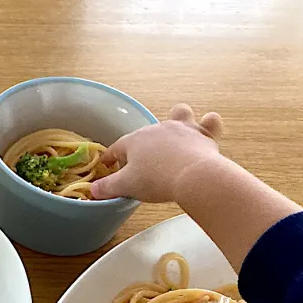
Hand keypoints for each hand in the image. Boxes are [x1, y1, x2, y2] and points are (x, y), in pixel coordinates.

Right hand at [91, 104, 225, 202]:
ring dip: (178, 119)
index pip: (117, 147)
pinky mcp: (204, 135)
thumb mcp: (125, 186)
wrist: (193, 177)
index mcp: (135, 140)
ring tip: (176, 131)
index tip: (107, 165)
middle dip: (142, 144)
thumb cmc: (155, 180)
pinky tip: (206, 127)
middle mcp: (158, 128)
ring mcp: (182, 128)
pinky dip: (208, 124)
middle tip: (141, 162)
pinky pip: (209, 122)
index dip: (111, 157)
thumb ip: (107, 187)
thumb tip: (93, 189)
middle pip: (146, 133)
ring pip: (179, 114)